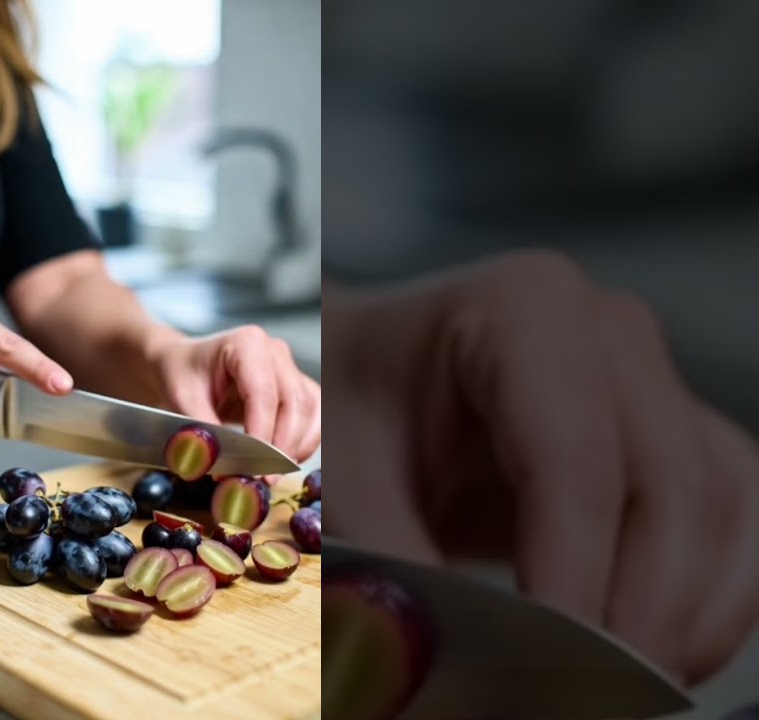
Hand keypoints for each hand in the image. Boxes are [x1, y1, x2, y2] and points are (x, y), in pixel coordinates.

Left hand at [145, 325, 321, 468]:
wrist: (184, 366)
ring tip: (274, 471)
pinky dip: (306, 440)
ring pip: (311, 409)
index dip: (263, 432)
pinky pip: (314, 414)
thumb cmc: (182, 376)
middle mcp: (274, 352)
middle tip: (264, 478)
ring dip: (298, 445)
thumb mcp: (181, 401)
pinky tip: (286, 459)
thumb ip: (200, 433)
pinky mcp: (296, 386)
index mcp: (246, 344)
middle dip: (282, 445)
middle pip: (294, 401)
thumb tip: (215, 466)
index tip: (255, 466)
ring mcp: (289, 368)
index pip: (264, 393)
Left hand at [324, 250, 758, 684]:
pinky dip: (707, 598)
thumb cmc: (362, 403)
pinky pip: (733, 518)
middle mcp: (611, 333)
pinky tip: (650, 648)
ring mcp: (655, 380)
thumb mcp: (350, 472)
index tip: (555, 656)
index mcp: (524, 310)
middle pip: (672, 487)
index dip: (575, 573)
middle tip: (584, 689)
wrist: (379, 377)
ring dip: (686, 612)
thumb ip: (390, 561)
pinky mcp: (677, 433)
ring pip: (723, 507)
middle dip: (638, 609)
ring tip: (615, 681)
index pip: (577, 461)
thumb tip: (433, 656)